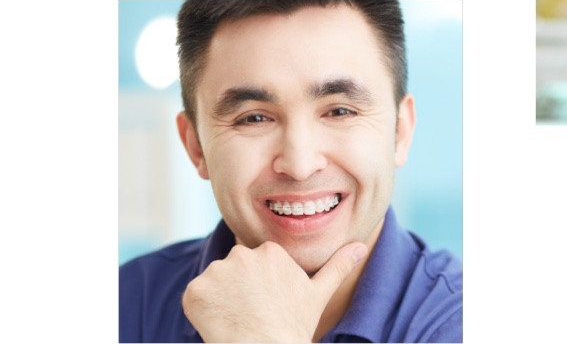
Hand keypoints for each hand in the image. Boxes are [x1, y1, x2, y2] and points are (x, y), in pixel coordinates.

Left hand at [182, 240, 367, 342]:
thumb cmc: (292, 328)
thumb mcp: (318, 295)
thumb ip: (338, 266)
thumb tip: (361, 246)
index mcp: (271, 251)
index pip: (256, 263)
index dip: (259, 287)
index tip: (265, 305)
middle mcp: (243, 253)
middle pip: (234, 269)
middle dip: (238, 289)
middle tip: (251, 314)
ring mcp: (218, 271)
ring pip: (215, 282)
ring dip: (220, 299)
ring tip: (236, 321)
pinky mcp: (196, 290)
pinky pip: (195, 296)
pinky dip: (202, 310)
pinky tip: (218, 325)